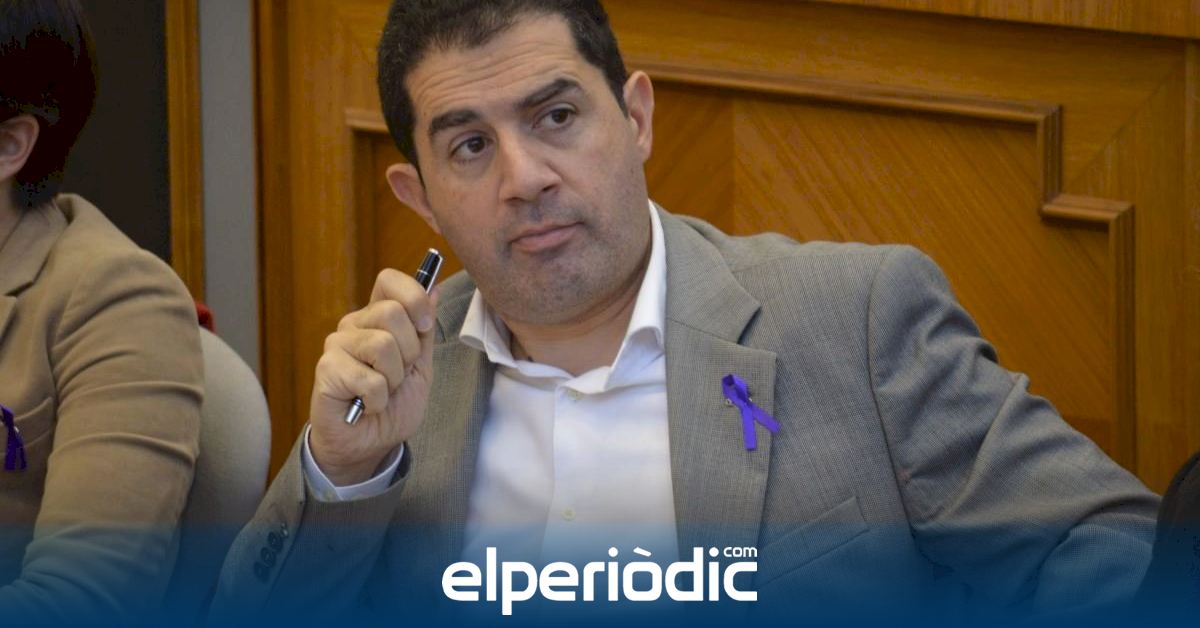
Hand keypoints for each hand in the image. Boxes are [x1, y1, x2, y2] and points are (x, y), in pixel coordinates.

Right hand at [308, 269, 438, 485]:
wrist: (370, 444)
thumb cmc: (393, 405)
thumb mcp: (421, 366)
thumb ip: (424, 330)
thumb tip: (434, 288)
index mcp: (377, 318)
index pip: (389, 280)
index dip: (413, 297)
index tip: (424, 327)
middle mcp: (354, 325)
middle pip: (392, 313)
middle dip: (408, 353)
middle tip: (397, 376)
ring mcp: (337, 345)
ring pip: (382, 345)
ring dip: (393, 380)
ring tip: (381, 392)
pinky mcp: (326, 370)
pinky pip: (370, 378)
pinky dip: (377, 399)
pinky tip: (366, 405)